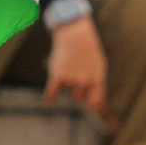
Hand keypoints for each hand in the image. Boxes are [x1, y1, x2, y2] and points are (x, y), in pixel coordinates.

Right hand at [44, 16, 116, 131]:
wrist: (74, 34)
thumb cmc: (87, 51)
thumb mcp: (97, 65)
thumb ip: (95, 83)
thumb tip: (94, 104)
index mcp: (98, 78)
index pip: (96, 99)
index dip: (92, 106)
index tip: (89, 109)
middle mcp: (86, 80)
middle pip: (78, 97)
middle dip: (76, 91)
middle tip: (74, 75)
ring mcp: (71, 78)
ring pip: (68, 92)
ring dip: (67, 86)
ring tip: (68, 69)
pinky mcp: (57, 75)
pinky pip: (52, 91)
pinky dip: (48, 97)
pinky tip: (47, 102)